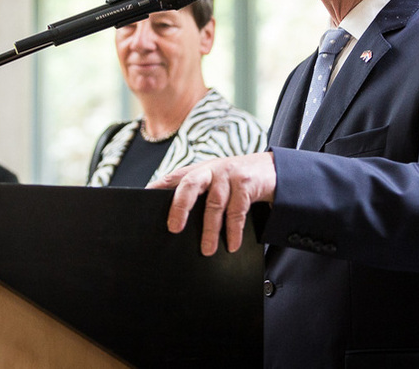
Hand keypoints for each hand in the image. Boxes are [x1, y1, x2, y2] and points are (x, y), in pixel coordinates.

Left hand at [149, 152, 275, 255]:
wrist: (273, 169)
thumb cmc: (238, 180)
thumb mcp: (216, 182)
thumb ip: (199, 194)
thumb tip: (177, 222)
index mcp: (199, 170)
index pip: (174, 177)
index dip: (158, 187)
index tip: (145, 200)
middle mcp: (211, 170)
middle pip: (190, 184)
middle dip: (180, 206)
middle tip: (174, 228)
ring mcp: (229, 175)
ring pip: (214, 203)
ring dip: (210, 230)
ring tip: (207, 250)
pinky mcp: (246, 183)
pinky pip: (237, 211)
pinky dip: (234, 231)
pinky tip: (232, 244)